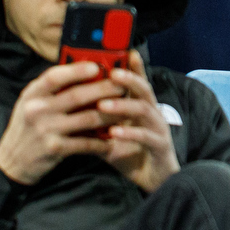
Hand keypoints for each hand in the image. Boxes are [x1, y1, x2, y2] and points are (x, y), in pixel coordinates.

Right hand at [0, 62, 125, 185]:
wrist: (12, 162)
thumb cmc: (29, 126)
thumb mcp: (33, 102)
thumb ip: (53, 88)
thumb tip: (86, 69)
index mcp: (33, 94)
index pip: (55, 76)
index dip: (77, 70)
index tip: (97, 66)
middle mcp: (37, 110)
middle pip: (77, 95)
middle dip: (105, 89)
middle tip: (123, 86)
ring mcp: (46, 130)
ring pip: (87, 118)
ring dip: (110, 114)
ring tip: (126, 110)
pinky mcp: (54, 148)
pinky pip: (85, 142)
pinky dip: (101, 141)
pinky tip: (112, 138)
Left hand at [99, 52, 179, 193]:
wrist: (154, 178)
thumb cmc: (131, 153)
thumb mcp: (110, 135)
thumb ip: (96, 122)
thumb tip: (69, 112)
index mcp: (141, 106)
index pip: (137, 82)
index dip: (133, 66)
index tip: (125, 51)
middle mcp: (152, 112)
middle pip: (144, 89)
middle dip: (129, 79)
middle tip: (111, 73)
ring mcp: (158, 127)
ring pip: (144, 109)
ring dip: (123, 105)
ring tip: (103, 105)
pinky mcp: (159, 144)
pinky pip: (145, 136)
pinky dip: (129, 132)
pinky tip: (114, 133)